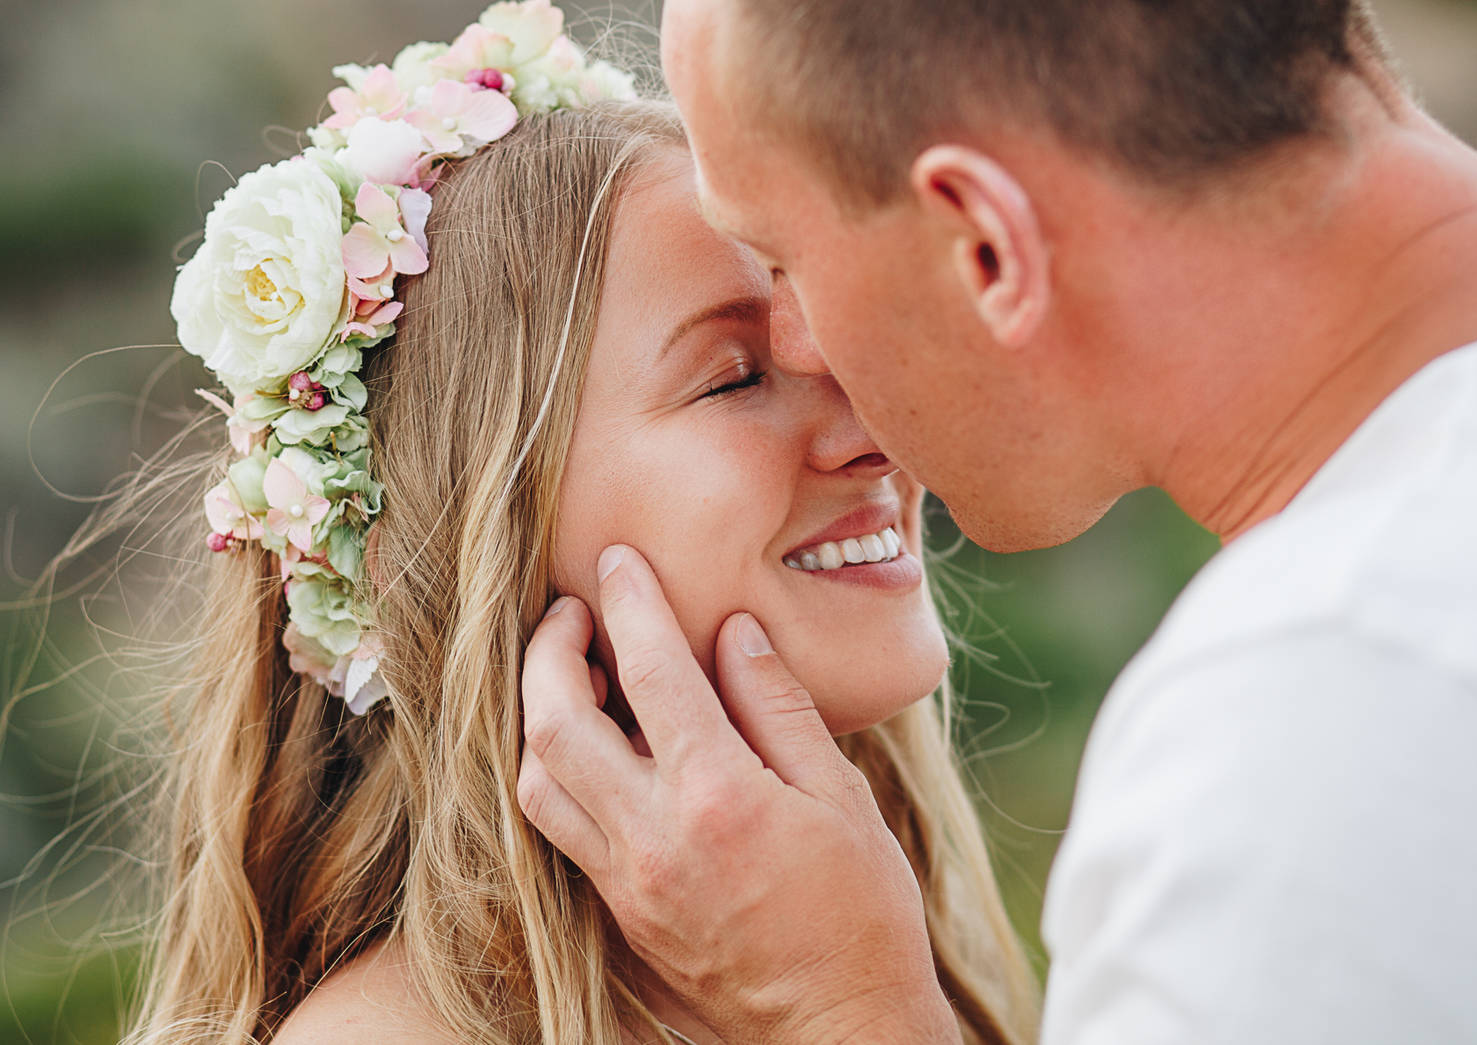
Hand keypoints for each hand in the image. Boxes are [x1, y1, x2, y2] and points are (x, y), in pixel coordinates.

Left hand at [517, 545, 958, 1044]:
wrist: (836, 1028)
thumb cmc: (859, 911)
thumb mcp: (840, 796)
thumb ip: (779, 707)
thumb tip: (733, 632)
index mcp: (718, 798)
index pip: (651, 674)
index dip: (629, 603)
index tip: (618, 560)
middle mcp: (653, 839)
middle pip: (557, 723)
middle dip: (548, 650)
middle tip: (570, 609)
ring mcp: (625, 883)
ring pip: (537, 781)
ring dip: (537, 713)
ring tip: (570, 672)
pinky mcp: (617, 913)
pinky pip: (557, 829)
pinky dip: (553, 772)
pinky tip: (587, 744)